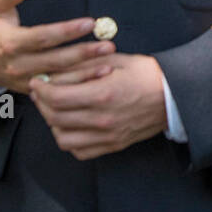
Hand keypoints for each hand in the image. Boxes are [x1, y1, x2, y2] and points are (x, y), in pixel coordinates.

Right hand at [0, 0, 114, 93]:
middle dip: (83, 54)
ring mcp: (26, 81)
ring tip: (110, 65)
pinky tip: (97, 79)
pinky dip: (78, 86)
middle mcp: (18, 65)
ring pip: (59, 80)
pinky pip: (57, 90)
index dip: (67, 31)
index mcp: (10, 43)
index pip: (43, 37)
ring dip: (85, 74)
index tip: (90, 23)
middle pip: (55, 60)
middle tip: (108, 46)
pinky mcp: (33, 91)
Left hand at [29, 52, 166, 160]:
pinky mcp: (113, 145)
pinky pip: (80, 151)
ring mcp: (108, 136)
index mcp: (103, 94)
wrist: (174, 95)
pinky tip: (72, 125)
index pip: (57, 98)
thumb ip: (81, 66)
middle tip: (42, 92)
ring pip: (63, 138)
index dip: (41, 90)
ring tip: (56, 109)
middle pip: (55, 118)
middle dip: (42, 104)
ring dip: (54, 123)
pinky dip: (70, 140)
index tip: (38, 82)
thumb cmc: (145, 74)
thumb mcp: (113, 60)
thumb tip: (54, 73)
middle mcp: (103, 119)